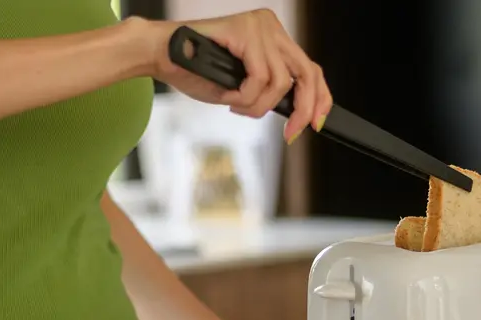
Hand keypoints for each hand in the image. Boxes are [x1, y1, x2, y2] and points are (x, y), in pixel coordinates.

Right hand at [143, 10, 332, 142]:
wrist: (162, 56)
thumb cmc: (195, 71)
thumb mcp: (242, 86)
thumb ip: (268, 92)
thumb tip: (296, 112)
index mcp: (272, 37)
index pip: (309, 69)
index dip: (319, 99)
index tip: (317, 123)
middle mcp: (271, 27)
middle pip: (307, 72)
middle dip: (304, 108)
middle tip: (291, 133)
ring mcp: (260, 27)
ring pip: (280, 82)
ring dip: (257, 105)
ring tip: (235, 105)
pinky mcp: (246, 31)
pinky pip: (260, 77)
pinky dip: (244, 95)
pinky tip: (228, 95)